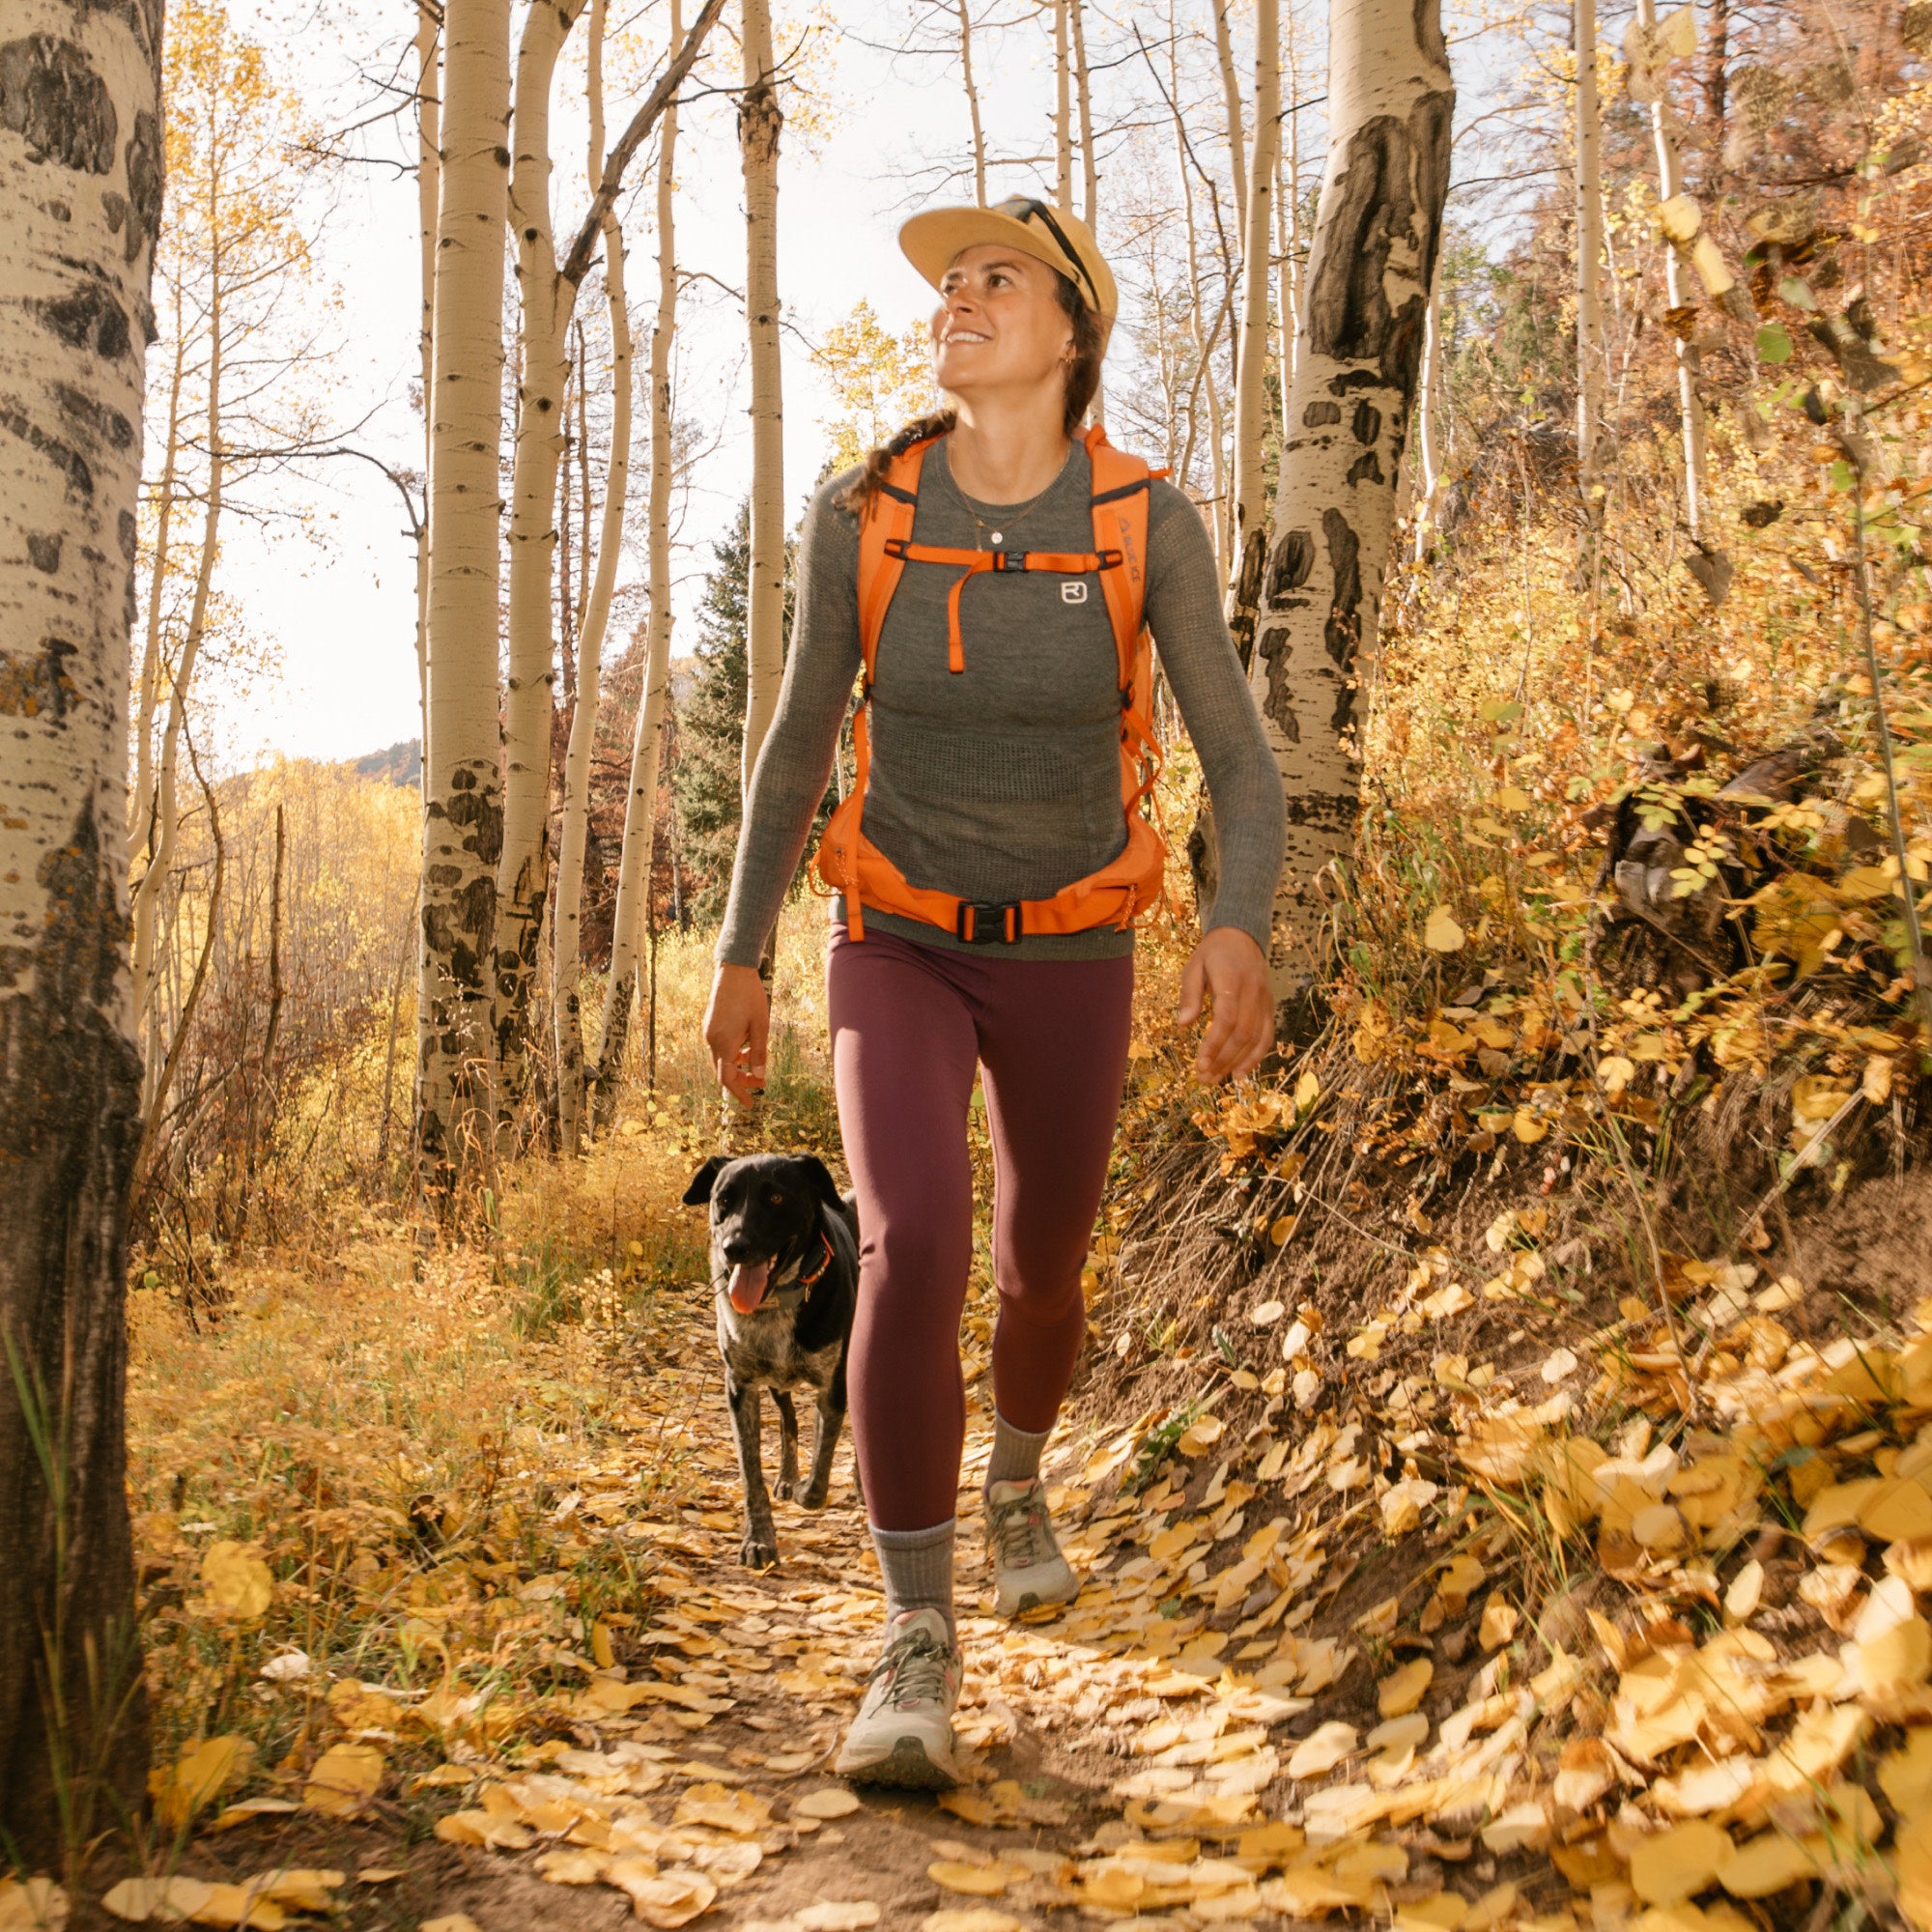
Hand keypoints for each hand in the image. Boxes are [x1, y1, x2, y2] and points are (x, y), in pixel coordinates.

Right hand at [704, 964, 768, 1106]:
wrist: (733, 970)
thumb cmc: (750, 996)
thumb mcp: (761, 1026)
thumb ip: (759, 1053)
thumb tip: (759, 1077)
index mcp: (724, 1043)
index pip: (727, 1079)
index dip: (739, 1093)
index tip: (751, 1103)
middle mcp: (711, 1040)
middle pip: (723, 1071)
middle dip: (740, 1081)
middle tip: (759, 1083)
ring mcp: (708, 1032)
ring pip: (721, 1059)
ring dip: (737, 1066)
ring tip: (756, 1063)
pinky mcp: (710, 1024)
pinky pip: (719, 1047)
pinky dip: (733, 1054)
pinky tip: (746, 1046)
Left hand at [1177, 927, 1273, 1083]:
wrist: (1242, 936)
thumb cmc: (1213, 954)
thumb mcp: (1193, 966)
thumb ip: (1189, 994)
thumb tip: (1183, 1025)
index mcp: (1232, 979)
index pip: (1227, 1018)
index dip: (1215, 1043)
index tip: (1200, 1064)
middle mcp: (1253, 991)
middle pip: (1243, 1033)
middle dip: (1224, 1059)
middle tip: (1204, 1078)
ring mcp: (1265, 1000)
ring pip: (1257, 1038)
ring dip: (1238, 1063)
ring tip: (1217, 1080)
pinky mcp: (1270, 1007)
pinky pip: (1267, 1036)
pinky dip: (1256, 1057)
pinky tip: (1240, 1073)